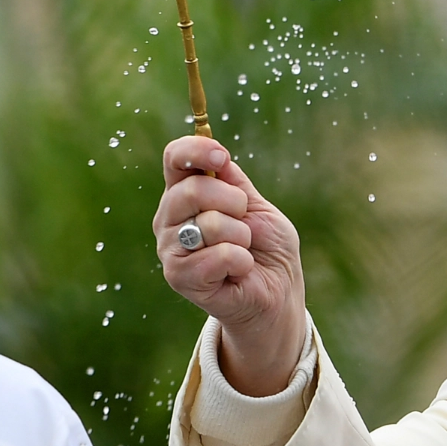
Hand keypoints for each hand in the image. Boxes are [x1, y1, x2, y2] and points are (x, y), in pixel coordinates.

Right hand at [153, 136, 307, 395]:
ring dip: (241, 237)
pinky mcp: (178, 277)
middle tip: (245, 221)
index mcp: (184, 193)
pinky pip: (219, 255)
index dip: (197, 151)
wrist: (277, 293)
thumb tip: (216, 158)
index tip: (222, 158)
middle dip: (234, 203)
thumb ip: (234, 182)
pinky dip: (241, 261)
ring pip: (208, 224)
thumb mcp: (257, 206)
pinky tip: (240, 270)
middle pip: (191, 189)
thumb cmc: (267, 249)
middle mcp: (169, 218)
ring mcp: (170, 248)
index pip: (174, 158)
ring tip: (243, 251)